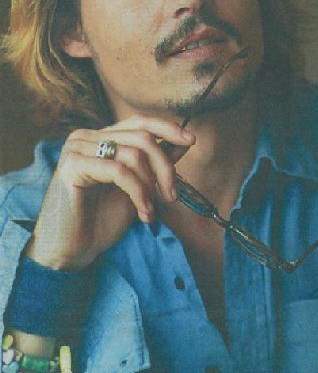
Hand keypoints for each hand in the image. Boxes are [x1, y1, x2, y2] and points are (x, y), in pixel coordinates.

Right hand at [25, 115, 194, 270]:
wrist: (71, 251)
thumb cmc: (100, 221)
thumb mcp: (137, 188)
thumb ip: (155, 163)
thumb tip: (184, 141)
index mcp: (101, 138)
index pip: (139, 122)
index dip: (167, 128)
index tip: (190, 141)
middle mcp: (87, 137)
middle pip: (142, 137)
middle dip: (165, 167)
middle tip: (172, 196)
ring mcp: (77, 149)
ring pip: (133, 154)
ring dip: (151, 186)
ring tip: (151, 211)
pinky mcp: (72, 165)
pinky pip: (118, 171)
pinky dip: (138, 192)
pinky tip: (143, 213)